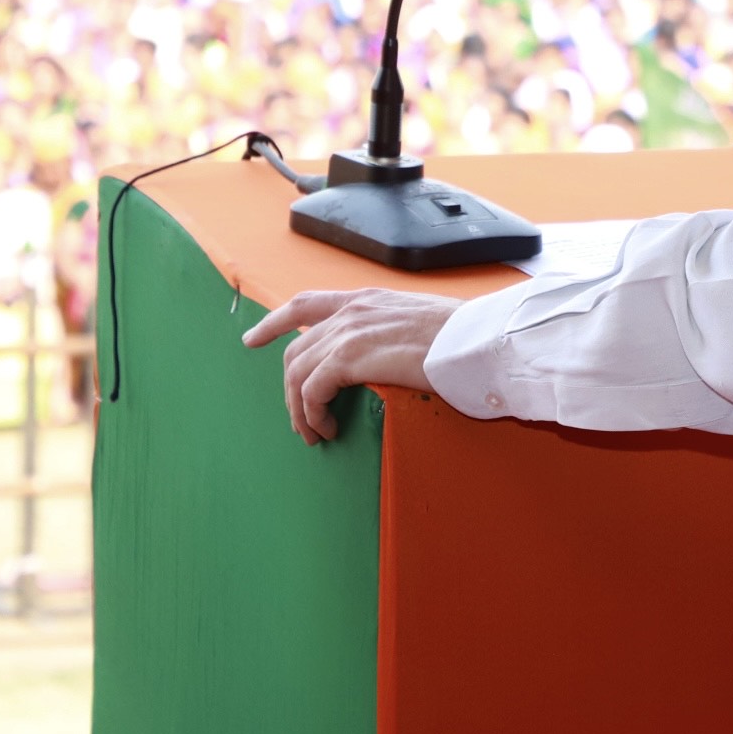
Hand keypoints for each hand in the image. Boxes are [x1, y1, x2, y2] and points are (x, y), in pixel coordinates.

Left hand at [241, 288, 463, 443]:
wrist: (479, 341)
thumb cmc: (464, 339)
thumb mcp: (421, 324)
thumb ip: (395, 334)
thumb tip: (392, 358)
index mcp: (368, 299)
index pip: (306, 304)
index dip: (274, 322)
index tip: (253, 339)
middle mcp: (352, 311)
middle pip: (296, 349)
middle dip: (290, 388)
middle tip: (301, 419)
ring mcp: (349, 332)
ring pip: (297, 372)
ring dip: (299, 409)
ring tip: (314, 433)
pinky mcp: (351, 357)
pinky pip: (311, 390)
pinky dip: (312, 413)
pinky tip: (327, 429)